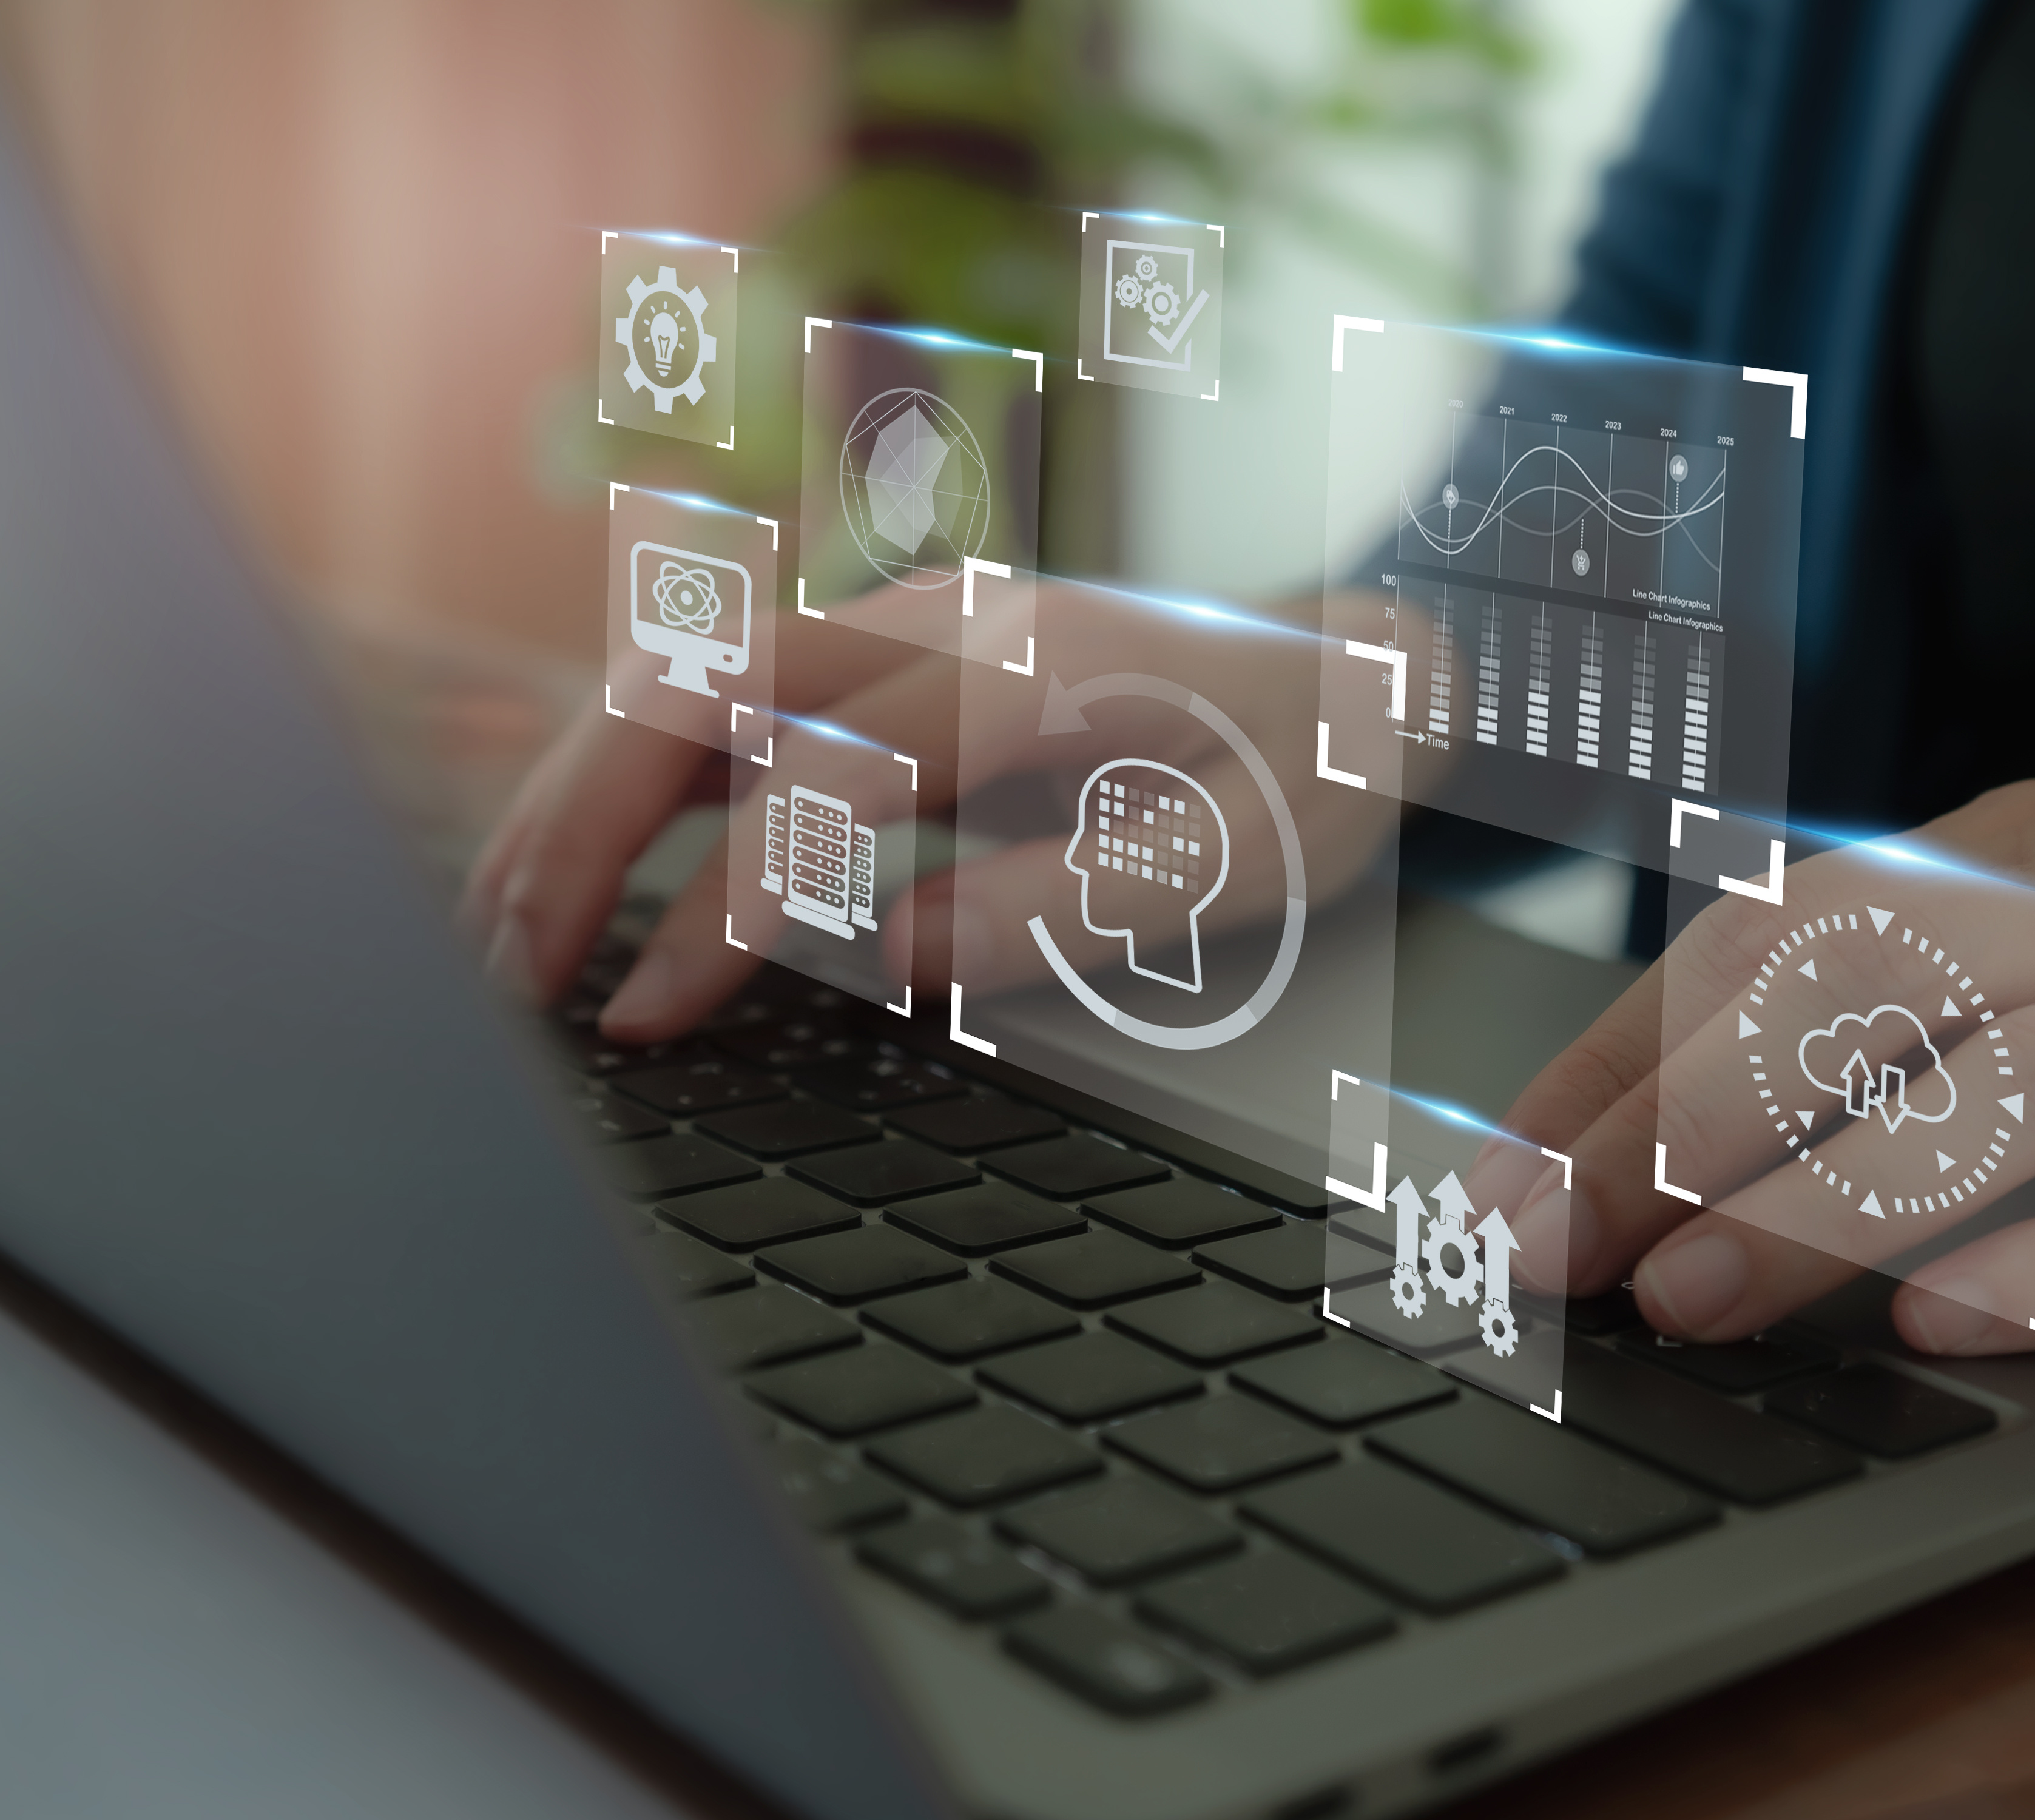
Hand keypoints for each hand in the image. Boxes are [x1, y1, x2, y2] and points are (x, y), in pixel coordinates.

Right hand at [462, 580, 1405, 1039]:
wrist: (1361, 668)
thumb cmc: (1311, 771)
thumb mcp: (1243, 862)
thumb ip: (1073, 903)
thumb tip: (895, 953)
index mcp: (1031, 665)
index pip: (818, 781)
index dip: (716, 908)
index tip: (645, 1018)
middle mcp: (947, 613)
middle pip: (702, 687)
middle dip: (580, 826)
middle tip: (508, 973)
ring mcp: (909, 616)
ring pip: (687, 675)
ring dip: (578, 792)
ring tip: (504, 929)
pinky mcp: (890, 647)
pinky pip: (729, 694)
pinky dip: (634, 773)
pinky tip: (583, 865)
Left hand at [1475, 779, 2034, 1353]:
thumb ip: (1915, 1006)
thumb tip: (1665, 1125)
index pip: (1788, 927)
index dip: (1632, 1049)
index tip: (1515, 1168)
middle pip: (1873, 992)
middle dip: (1684, 1124)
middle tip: (1555, 1246)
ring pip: (2017, 1090)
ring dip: (1833, 1201)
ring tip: (1698, 1300)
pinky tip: (1950, 1325)